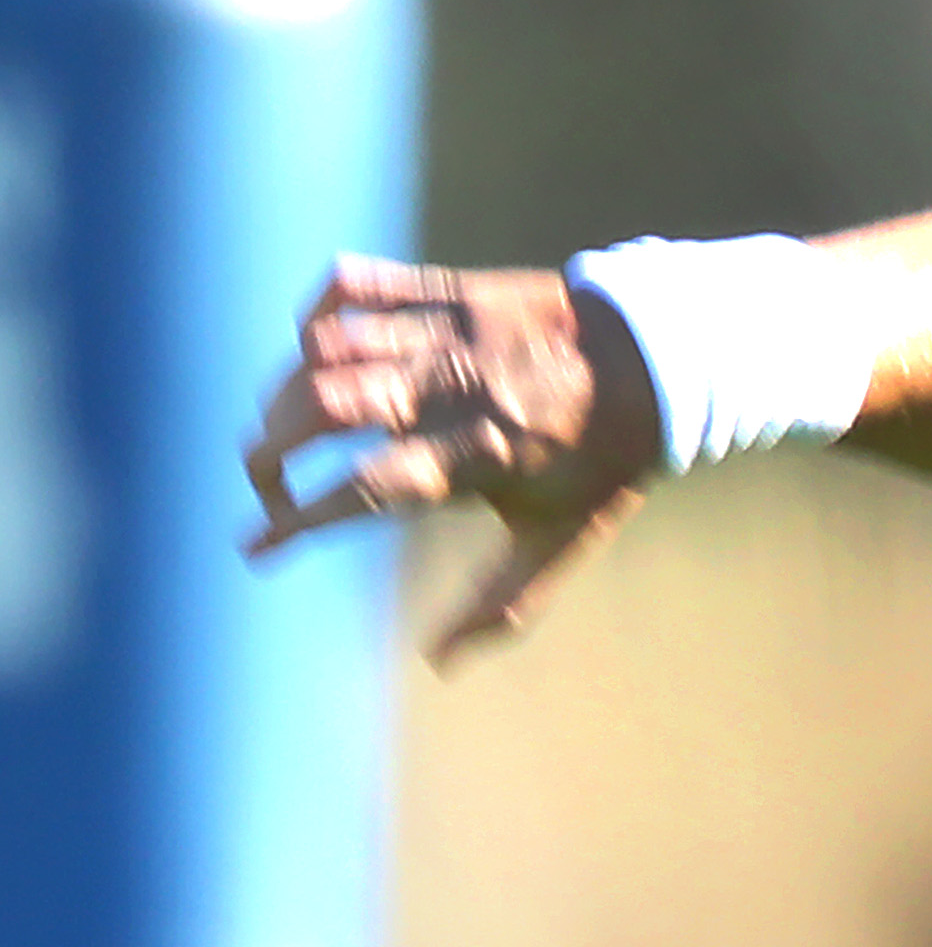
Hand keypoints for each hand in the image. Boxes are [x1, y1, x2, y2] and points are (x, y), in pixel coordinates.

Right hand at [241, 254, 661, 662]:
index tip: (257, 546)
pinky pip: (354, 285)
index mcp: (484, 455)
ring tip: (286, 429)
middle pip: (328, 406)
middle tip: (266, 483)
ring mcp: (449, 332)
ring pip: (328, 347)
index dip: (301, 519)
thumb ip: (503, 603)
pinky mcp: (447, 289)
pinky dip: (317, 313)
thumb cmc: (604, 460)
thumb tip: (440, 661)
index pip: (369, 487)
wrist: (659, 358)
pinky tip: (316, 351)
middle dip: (270, 449)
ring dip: (285, 392)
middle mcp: (458, 389)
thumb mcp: (563, 537)